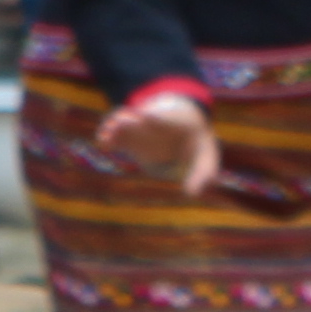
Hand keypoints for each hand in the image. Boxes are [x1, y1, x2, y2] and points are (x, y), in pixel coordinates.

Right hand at [96, 87, 220, 194]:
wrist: (187, 124)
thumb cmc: (197, 144)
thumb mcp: (207, 157)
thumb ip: (203, 174)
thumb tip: (193, 194)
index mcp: (174, 125)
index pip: (162, 119)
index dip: (152, 117)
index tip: (143, 117)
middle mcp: (154, 124)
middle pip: (137, 117)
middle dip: (127, 120)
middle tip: (116, 125)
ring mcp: (141, 128)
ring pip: (122, 122)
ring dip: (113, 127)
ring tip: (104, 138)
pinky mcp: (130, 136)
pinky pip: (116, 133)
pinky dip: (109, 136)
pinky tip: (103, 143)